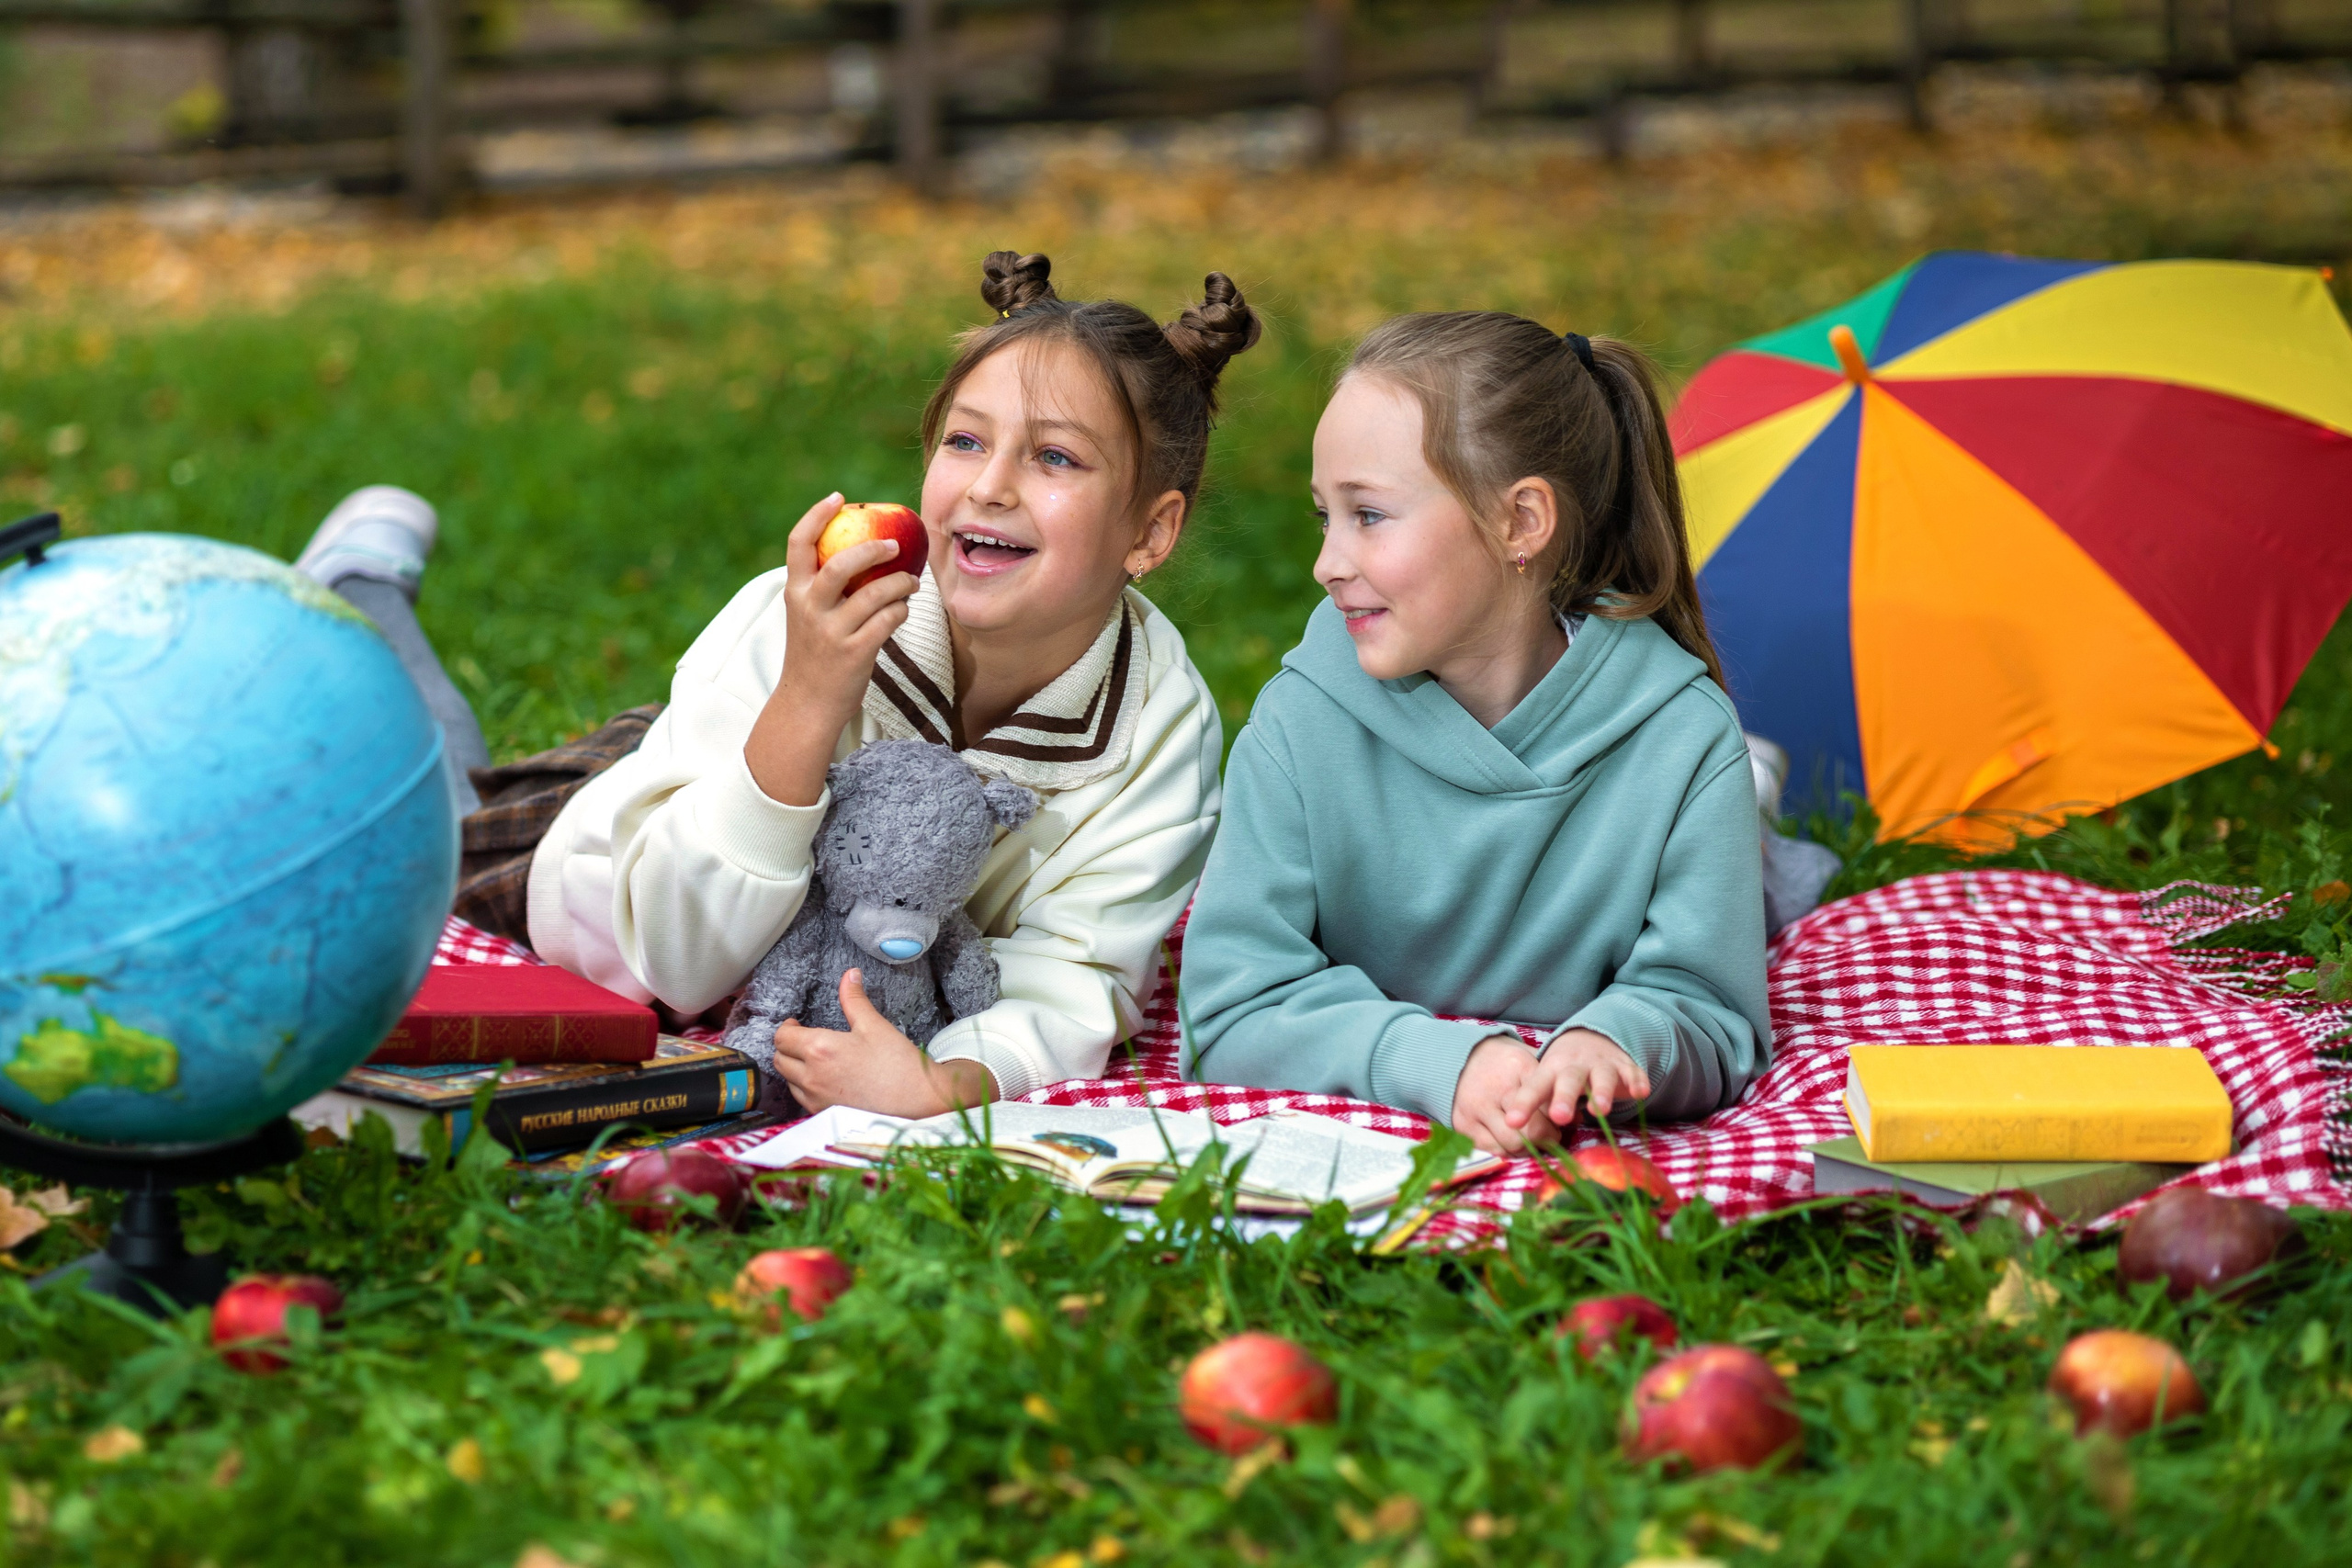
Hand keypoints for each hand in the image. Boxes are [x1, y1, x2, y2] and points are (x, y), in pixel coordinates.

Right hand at [745, 493, 920, 806]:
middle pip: (841, 564)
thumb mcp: (807, 617)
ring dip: (900, 583)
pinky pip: (887, 621)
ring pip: (873, 594)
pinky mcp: (854, 653)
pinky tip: (902, 610)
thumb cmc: (814, 655)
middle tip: (895, 543)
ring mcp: (831, 632)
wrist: (806, 706)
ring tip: (912, 581)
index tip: (839, 498)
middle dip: (872, 548)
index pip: (797, 543)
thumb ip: (824, 589)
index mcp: (794, 593)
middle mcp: (809, 609)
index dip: (816, 515)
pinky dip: (900, 611)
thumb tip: (865, 553)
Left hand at [770, 969, 996, 1117]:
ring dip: (794, 1068)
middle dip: (786, 1047)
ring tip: (812, 1060)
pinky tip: (823, 1081)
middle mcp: (811, 1076)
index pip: (782, 1037)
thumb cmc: (897, 1064)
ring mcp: (816, 1099)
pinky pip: (802, 1099)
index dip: (786, 1027)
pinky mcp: (824, 1114)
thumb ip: (855, 999)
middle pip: (779, 1060)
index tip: (796, 1024)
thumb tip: (849, 975)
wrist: (917, 1102)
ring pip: (788, 1081)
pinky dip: (804, 1088)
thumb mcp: (874, 1025)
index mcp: (820, 1049)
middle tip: (802, 1040)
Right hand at [1450, 1034, 1557, 1153]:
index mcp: (1519, 1068)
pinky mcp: (1464, 1125)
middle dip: (1548, 1139)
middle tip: (1552, 1136)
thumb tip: (1579, 1117)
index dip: (1559, 1119)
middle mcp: (1496, 1089)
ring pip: (1514, 1145)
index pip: (1549, 1103)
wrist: (1458, 1058)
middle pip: (1533, 1131)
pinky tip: (1514, 1144)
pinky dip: (1508, 1152)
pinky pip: (1494, 1151)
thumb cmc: (1503, 1062)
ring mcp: (1477, 1109)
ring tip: (1533, 1141)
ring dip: (1529, 1149)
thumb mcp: (1528, 1061)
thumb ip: (1551, 1087)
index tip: (1562, 1122)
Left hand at [1504, 1028, 1650, 1132]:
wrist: (1592, 1037)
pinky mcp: (1625, 1067)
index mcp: (1551, 1071)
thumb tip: (1510, 1132)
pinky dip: (1637, 1081)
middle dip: (1564, 1098)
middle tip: (1559, 1117)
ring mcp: (1602, 1064)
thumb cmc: (1563, 1070)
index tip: (1512, 1122)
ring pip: (1602, 1077)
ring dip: (1601, 1092)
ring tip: (1598, 1111)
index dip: (1523, 1104)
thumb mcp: (1546, 1079)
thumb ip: (1532, 1102)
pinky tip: (1640, 1093)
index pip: (1534, 1087)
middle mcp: (1575, 1066)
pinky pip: (1633, 1073)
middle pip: (1569, 1080)